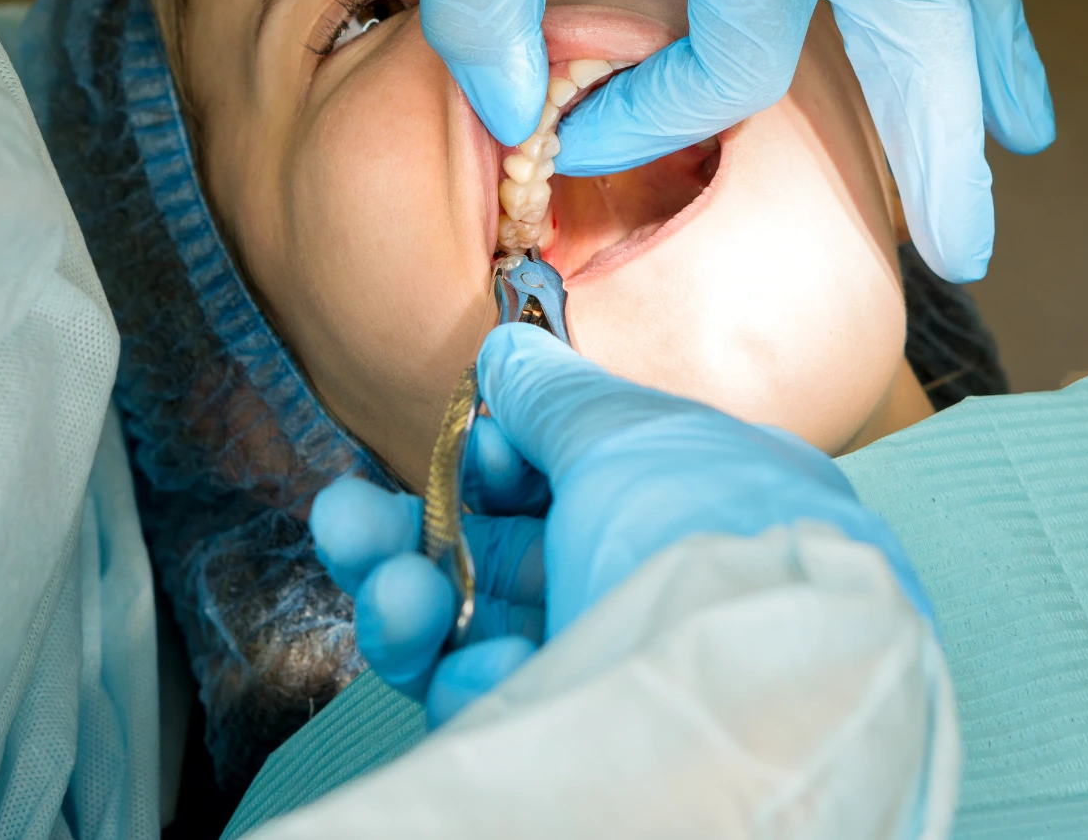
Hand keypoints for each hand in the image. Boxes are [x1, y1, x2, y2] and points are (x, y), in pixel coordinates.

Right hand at [311, 322, 930, 724]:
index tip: (473, 443)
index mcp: (669, 504)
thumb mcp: (623, 434)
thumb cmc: (698, 541)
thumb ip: (552, 393)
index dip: (494, 463)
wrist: (742, 696)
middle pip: (490, 558)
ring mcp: (600, 664)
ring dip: (408, 603)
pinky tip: (496, 672)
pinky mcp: (562, 738)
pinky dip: (467, 685)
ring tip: (395, 595)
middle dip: (405, 532)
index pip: (556, 481)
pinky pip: (483, 708)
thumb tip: (506, 350)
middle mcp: (633, 586)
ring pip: (466, 634)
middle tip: (345, 517)